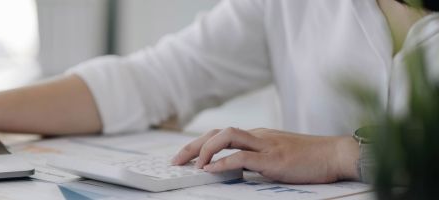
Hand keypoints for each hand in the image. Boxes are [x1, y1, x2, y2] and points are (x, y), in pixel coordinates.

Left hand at [171, 127, 359, 183]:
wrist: (337, 154)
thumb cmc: (310, 158)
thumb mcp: (277, 156)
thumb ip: (256, 160)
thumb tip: (234, 169)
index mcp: (257, 135)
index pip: (219, 134)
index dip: (197, 144)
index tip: (183, 158)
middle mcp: (257, 135)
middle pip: (216, 133)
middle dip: (192, 146)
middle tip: (175, 161)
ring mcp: (266, 145)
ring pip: (226, 136)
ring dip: (205, 150)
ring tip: (194, 166)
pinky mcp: (274, 159)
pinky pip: (243, 156)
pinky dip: (224, 162)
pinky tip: (212, 170)